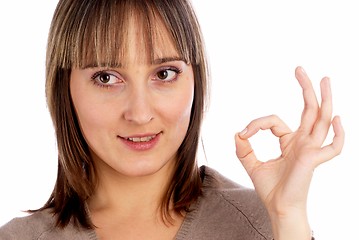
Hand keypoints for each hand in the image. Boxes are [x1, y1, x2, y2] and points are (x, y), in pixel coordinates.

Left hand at [234, 66, 343, 238]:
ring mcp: (311, 149)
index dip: (256, 124)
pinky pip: (333, 147)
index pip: (275, 121)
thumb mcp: (251, 164)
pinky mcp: (313, 160)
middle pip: (309, 110)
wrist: (277, 207)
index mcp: (290, 142)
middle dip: (305, 89)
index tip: (243, 134)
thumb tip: (237, 133)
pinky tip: (336, 118)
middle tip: (300, 70)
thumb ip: (243, 149)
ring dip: (324, 99)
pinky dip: (338, 134)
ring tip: (324, 79)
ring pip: (322, 119)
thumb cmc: (270, 189)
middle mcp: (303, 142)